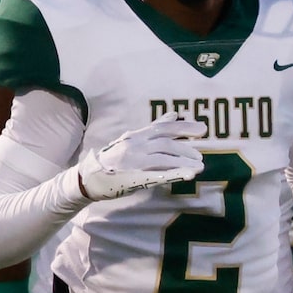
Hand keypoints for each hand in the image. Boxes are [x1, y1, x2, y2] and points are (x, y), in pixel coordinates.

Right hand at [75, 116, 204, 201]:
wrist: (90, 177)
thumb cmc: (115, 158)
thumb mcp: (133, 140)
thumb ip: (154, 128)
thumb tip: (174, 114)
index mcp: (136, 136)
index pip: (163, 127)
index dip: (184, 127)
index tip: (203, 129)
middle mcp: (135, 145)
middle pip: (165, 141)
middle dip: (186, 147)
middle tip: (201, 154)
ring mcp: (134, 160)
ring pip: (164, 157)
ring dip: (184, 160)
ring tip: (199, 166)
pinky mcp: (134, 176)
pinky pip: (158, 174)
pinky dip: (175, 173)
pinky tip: (188, 175)